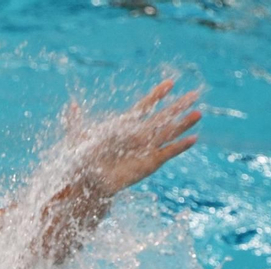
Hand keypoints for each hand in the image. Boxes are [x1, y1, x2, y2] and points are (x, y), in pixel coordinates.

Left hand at [69, 79, 201, 196]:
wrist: (86, 185)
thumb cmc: (82, 163)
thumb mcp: (77, 139)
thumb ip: (76, 121)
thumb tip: (72, 105)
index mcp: (125, 127)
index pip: (145, 106)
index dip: (157, 95)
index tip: (170, 83)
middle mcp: (139, 137)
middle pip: (163, 117)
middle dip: (178, 106)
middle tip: (194, 93)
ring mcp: (146, 150)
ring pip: (168, 133)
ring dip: (183, 124)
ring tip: (199, 113)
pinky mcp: (149, 164)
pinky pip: (168, 153)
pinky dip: (180, 147)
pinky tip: (193, 139)